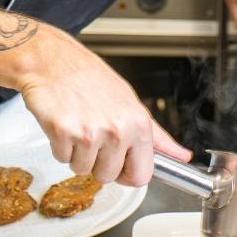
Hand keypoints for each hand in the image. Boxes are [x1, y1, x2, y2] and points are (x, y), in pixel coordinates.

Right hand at [17, 26, 191, 185]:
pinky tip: (64, 122)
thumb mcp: (131, 103)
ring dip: (77, 153)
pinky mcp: (63, 133)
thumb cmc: (91, 78)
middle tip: (93, 133)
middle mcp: (117, 129)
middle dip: (98, 162)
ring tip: (78, 123)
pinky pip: (62, 160)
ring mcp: (90, 132)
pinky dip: (60, 145)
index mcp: (138, 123)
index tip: (120, 161)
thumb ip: (157, 136)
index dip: (127, 172)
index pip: (141, 176)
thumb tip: (182, 156)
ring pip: (83, 170)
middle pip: (108, 177)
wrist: (54, 60)